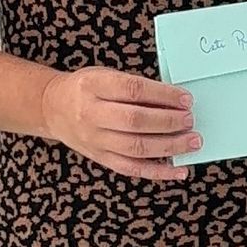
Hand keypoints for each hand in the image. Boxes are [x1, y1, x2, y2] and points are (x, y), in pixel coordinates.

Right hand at [40, 68, 198, 181]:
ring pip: (136, 148)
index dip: (163, 95)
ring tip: (192, 141)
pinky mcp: (101, 158)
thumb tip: (174, 98)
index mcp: (94, 86)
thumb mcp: (106, 75)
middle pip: (135, 121)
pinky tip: (180, 170)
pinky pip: (132, 168)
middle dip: (168, 121)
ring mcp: (95, 140)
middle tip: (190, 119)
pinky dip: (159, 172)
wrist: (54, 109)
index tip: (185, 98)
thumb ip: (135, 86)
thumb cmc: (87, 88)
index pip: (133, 90)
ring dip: (169, 147)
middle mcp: (92, 115)